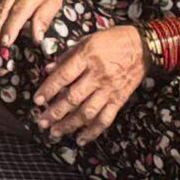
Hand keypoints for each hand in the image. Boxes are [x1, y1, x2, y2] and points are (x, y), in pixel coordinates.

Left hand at [33, 25, 144, 144]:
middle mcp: (98, 75)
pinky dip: (92, 132)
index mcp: (88, 57)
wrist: (142, 46)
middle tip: (41, 122)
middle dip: (55, 112)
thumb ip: (67, 56)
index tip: (37, 100)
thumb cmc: (112, 40)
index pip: (63, 76)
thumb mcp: (87, 40)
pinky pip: (105, 119)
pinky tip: (80, 139)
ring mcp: (109, 89)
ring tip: (55, 132)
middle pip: (73, 98)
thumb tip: (48, 69)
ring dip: (69, 125)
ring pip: (87, 112)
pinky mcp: (119, 100)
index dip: (48, 89)